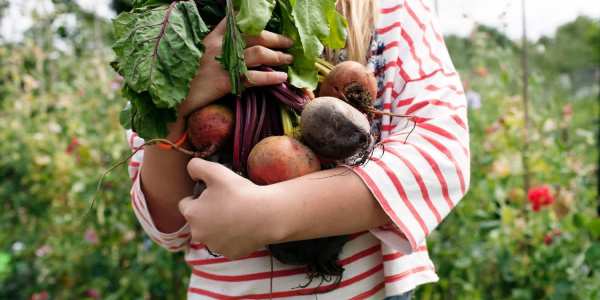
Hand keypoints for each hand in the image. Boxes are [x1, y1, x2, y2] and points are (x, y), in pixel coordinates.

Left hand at [178, 158, 281, 258]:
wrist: (267, 215)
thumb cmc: (240, 192)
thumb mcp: (216, 171)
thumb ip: (196, 166)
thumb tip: (190, 170)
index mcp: (192, 214)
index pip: (186, 203)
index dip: (199, 197)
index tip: (214, 194)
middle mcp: (198, 234)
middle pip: (198, 221)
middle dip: (207, 213)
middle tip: (226, 203)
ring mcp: (214, 246)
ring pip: (212, 234)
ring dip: (219, 226)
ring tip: (236, 215)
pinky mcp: (230, 254)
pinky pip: (227, 244)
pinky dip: (233, 237)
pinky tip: (244, 227)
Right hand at [179, 19, 293, 117]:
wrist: (173, 100)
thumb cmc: (186, 80)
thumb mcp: (197, 56)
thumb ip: (215, 49)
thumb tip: (237, 49)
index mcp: (211, 38)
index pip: (236, 21)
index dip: (255, 21)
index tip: (270, 23)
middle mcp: (218, 46)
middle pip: (255, 35)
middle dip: (275, 38)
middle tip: (288, 43)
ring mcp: (222, 63)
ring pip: (259, 53)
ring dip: (278, 56)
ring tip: (288, 60)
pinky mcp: (225, 81)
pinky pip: (254, 77)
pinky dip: (271, 77)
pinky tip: (281, 78)